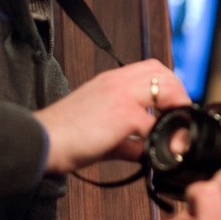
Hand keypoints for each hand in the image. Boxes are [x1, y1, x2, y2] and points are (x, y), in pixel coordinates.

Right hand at [34, 59, 190, 173]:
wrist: (41, 141)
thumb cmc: (64, 136)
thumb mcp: (102, 131)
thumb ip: (129, 139)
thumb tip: (147, 151)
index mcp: (111, 81)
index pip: (151, 68)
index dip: (169, 85)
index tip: (172, 106)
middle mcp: (118, 82)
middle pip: (163, 73)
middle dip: (178, 94)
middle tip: (180, 118)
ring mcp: (122, 95)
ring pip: (165, 89)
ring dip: (176, 109)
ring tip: (175, 131)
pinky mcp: (123, 114)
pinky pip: (155, 123)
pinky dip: (162, 138)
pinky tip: (160, 150)